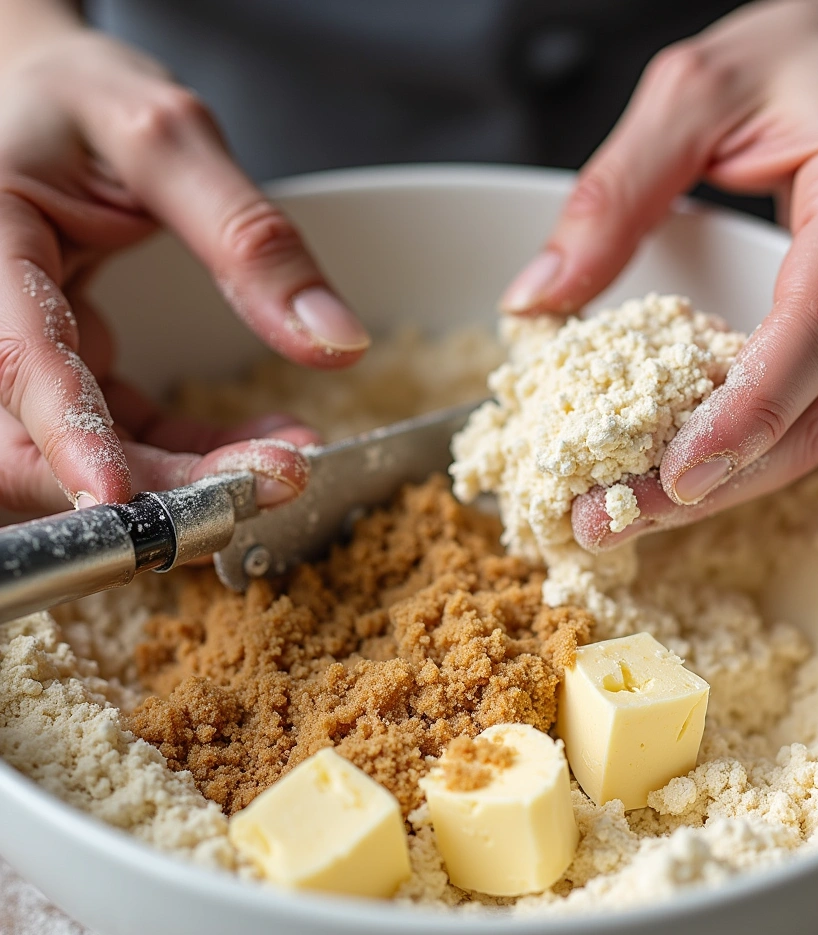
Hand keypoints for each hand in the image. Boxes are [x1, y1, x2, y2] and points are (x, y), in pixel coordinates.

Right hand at [0, 30, 368, 513]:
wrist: (53, 105)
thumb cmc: (84, 103)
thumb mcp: (166, 137)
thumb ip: (246, 234)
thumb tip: (333, 339)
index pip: (15, 358)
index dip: (66, 434)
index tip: (117, 495)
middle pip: (34, 442)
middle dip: (153, 485)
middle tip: (274, 480)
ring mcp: (26, 355)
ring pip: (86, 458)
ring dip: (189, 481)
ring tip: (288, 463)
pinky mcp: (72, 377)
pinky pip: (127, 438)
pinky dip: (198, 455)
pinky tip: (269, 443)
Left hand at [501, 0, 817, 549]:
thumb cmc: (809, 53)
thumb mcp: (693, 92)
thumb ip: (613, 193)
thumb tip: (537, 300)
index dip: (746, 411)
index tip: (673, 475)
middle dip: (718, 479)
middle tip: (614, 516)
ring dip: (730, 481)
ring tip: (631, 508)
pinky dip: (750, 445)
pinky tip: (684, 465)